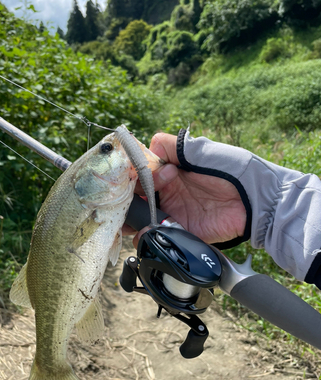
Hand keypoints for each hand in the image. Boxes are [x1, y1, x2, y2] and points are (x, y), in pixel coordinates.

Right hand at [130, 133, 246, 246]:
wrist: (256, 201)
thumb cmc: (232, 170)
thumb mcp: (202, 151)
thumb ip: (174, 147)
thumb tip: (149, 145)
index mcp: (171, 169)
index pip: (141, 170)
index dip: (132, 172)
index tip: (134, 175)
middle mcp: (169, 190)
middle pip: (137, 194)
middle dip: (126, 196)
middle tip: (124, 199)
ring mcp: (174, 211)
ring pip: (142, 215)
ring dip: (130, 217)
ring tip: (125, 218)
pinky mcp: (181, 230)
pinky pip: (157, 234)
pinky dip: (146, 235)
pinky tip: (143, 230)